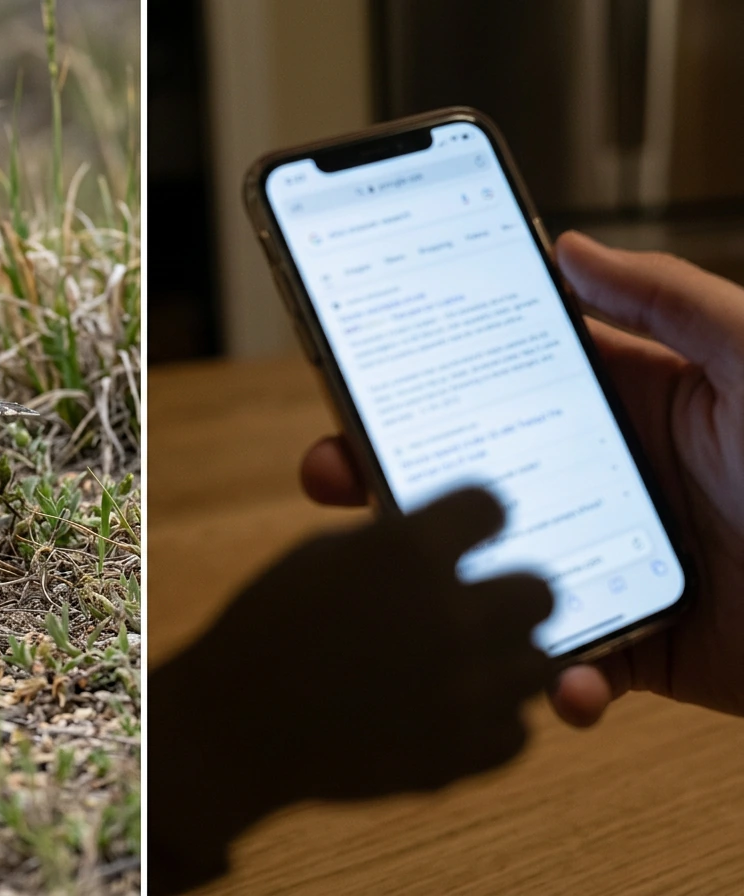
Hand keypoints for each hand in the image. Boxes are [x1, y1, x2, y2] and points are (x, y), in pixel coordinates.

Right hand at [148, 489, 551, 892]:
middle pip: (540, 589)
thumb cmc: (268, 627)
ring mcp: (465, 689)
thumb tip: (442, 541)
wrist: (236, 726)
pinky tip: (452, 709)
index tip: (473, 531)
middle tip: (475, 604)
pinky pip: (519, 730)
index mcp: (408, 550)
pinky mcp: (464, 753)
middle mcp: (451, 614)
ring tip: (466, 660)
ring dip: (506, 657)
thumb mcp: (321, 556)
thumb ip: (391, 542)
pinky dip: (491, 720)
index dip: (479, 518)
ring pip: (541, 661)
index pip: (491, 507)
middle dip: (508, 592)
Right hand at [302, 230, 743, 726]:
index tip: (355, 373)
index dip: (421, 378)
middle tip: (332, 473)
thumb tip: (568, 246)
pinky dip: (554, 679)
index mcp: (622, 405)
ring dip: (449, 586)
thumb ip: (668, 299)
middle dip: (394, 478)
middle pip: (473, 477)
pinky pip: (569, 664)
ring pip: (497, 573)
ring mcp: (606, 562)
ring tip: (417, 590)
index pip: (496, 382)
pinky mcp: (634, 644)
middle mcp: (599, 480)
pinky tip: (559, 680)